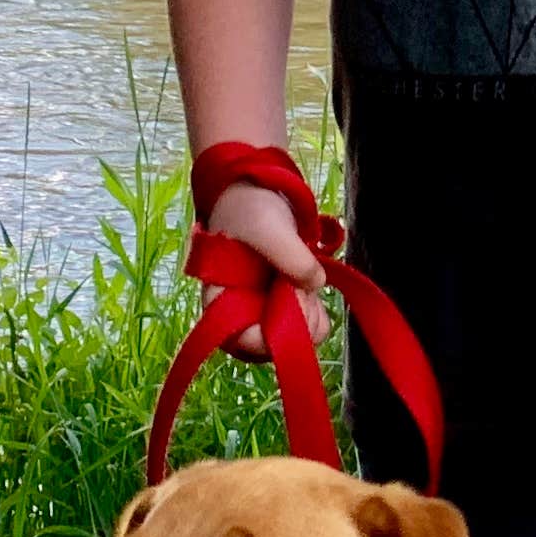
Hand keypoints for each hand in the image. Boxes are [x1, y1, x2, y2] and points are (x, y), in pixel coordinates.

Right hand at [206, 178, 324, 354]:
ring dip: (309, 311)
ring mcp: (264, 310)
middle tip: (300, 282)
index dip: (271, 334)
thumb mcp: (269, 225)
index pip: (242, 342)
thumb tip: (315, 283)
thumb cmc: (250, 207)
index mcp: (219, 301)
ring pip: (294, 337)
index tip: (291, 299)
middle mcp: (240, 313)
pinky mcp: (285, 303)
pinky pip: (307, 323)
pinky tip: (311, 280)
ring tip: (303, 274)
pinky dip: (316, 308)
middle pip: (272, 346)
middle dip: (296, 320)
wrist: (259, 189)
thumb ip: (290, 255)